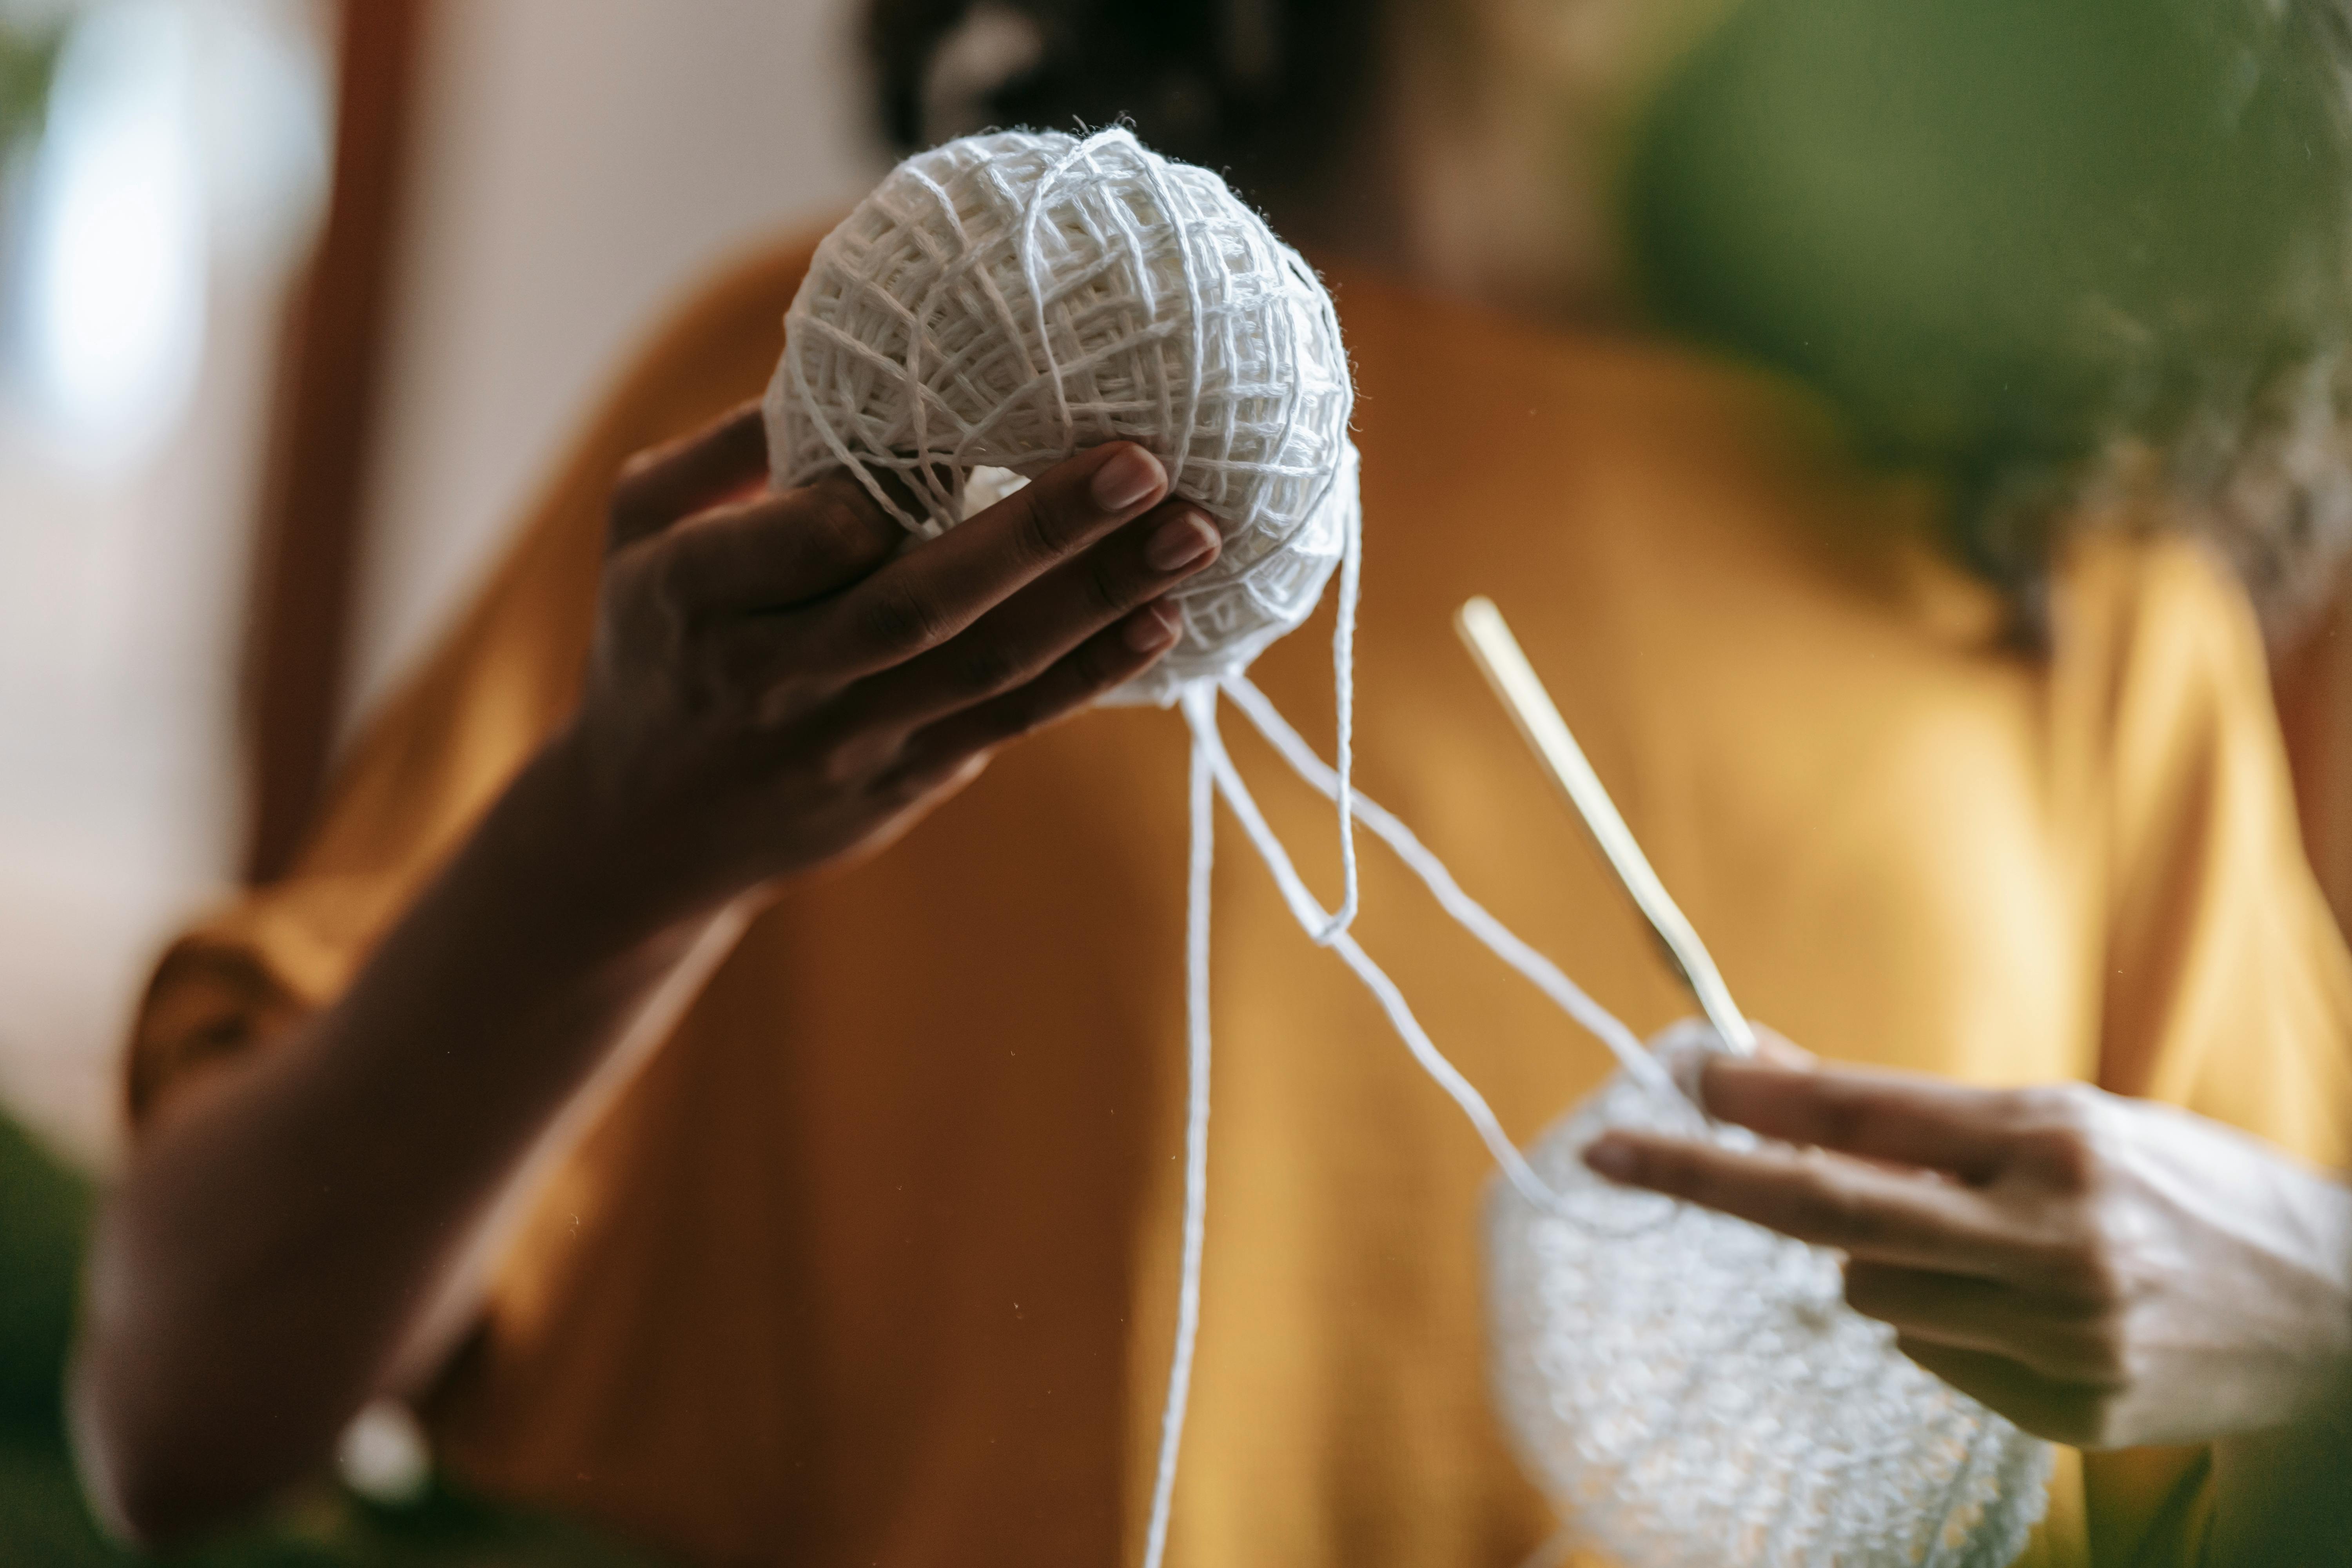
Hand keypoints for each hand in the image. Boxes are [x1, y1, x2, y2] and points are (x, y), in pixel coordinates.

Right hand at [544, 401, 1220, 935]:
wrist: (649, 832)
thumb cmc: (653, 641)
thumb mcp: (638, 530)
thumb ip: (729, 448)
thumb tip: (840, 354)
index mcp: (692, 600)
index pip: (802, 539)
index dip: (885, 488)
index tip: (971, 424)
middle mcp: (776, 679)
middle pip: (919, 605)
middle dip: (1039, 533)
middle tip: (1142, 464)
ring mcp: (850, 740)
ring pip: (986, 668)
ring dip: (1099, 601)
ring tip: (1192, 532)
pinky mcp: (909, 779)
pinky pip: (1010, 723)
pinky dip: (1091, 674)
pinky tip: (1162, 617)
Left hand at [1583, 1043, 2351, 1447]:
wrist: (2330, 1313)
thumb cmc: (2176, 1193)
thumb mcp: (2060, 1120)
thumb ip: (1914, 1113)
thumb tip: (1765, 1076)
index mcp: (2054, 1138)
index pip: (1864, 1115)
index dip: (1756, 1101)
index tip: (1676, 1081)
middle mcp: (2052, 1235)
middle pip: (1830, 1209)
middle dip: (1708, 1177)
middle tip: (1613, 1155)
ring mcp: (2060, 1333)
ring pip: (1870, 1293)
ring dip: (1879, 1262)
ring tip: (1974, 1246)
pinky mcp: (2068, 1408)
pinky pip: (1932, 1355)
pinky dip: (1944, 1323)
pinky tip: (2023, 1309)